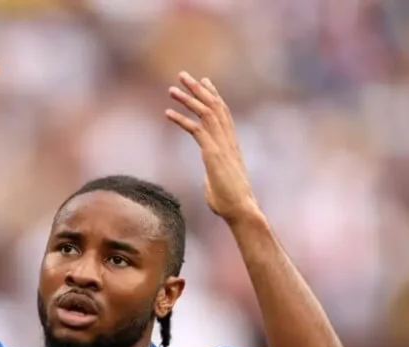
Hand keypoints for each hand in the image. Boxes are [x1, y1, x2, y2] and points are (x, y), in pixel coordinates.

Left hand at [165, 72, 259, 224]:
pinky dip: (181, 120)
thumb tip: (209, 177)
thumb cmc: (230, 202)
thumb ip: (213, 174)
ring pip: (205, 114)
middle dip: (198, 89)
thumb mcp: (218, 182)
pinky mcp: (212, 154)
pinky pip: (196, 131)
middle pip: (214, 106)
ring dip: (187, 99)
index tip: (204, 81)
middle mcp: (227, 141)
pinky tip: (168, 113)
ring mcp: (221, 146)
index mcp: (230, 144)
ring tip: (172, 89)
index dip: (213, 95)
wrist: (241, 210)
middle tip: (183, 75)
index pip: (223, 113)